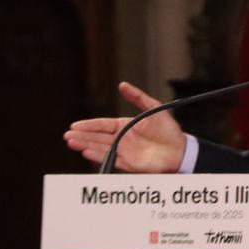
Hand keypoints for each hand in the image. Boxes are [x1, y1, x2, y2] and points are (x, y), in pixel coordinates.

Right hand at [63, 82, 186, 172]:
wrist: (181, 149)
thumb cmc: (168, 129)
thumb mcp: (154, 108)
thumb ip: (138, 97)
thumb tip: (122, 85)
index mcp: (126, 126)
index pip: (103, 125)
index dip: (89, 125)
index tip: (74, 125)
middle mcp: (122, 139)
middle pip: (98, 137)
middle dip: (82, 136)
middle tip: (67, 136)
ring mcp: (124, 151)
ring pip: (101, 148)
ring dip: (86, 146)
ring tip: (72, 143)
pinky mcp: (129, 163)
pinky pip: (111, 159)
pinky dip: (99, 156)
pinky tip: (87, 152)